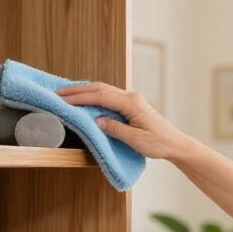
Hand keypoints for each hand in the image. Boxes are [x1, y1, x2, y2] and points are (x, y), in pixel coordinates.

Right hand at [54, 82, 179, 158]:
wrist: (174, 143)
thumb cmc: (158, 143)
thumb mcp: (135, 140)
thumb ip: (115, 129)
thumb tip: (96, 121)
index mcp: (131, 103)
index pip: (100, 96)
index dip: (80, 97)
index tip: (62, 99)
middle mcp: (131, 97)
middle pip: (99, 88)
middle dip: (77, 90)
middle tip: (57, 93)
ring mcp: (131, 99)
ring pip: (103, 89)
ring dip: (84, 91)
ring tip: (66, 93)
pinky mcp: (130, 104)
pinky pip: (108, 95)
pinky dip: (93, 95)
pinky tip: (84, 98)